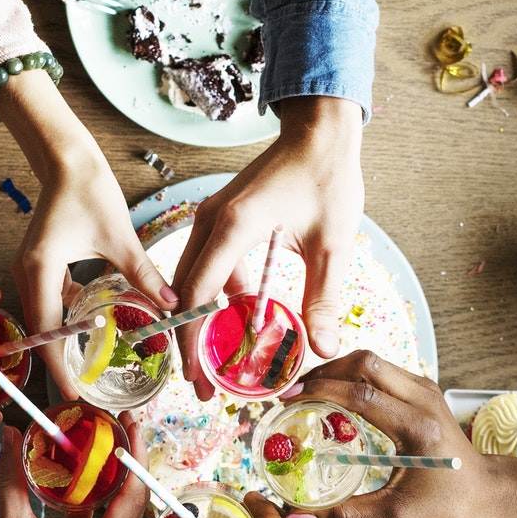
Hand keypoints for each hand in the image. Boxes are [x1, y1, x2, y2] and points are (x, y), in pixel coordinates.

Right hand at [0, 424, 148, 517]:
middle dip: (127, 461)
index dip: (134, 458)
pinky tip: (79, 468)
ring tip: (103, 439)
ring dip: (109, 475)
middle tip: (120, 424)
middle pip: (129, 500)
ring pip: (113, 508)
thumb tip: (12, 437)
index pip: (131, 498)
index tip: (131, 426)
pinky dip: (89, 492)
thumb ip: (13, 482)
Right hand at [17, 153, 176, 399]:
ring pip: (44, 318)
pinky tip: (90, 328)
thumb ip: (143, 275)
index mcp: (41, 269)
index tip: (73, 393)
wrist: (66, 160)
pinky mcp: (38, 264)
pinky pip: (49, 301)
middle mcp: (27, 273)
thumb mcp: (121, 237)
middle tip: (82, 392)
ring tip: (85, 369)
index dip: (59, 365)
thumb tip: (172, 305)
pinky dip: (66, 318)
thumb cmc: (89, 190)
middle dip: (60, 361)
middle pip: (40, 330)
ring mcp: (29, 269)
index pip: (47, 331)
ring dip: (62, 341)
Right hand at [172, 99, 362, 397]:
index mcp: (234, 226)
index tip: (199, 377)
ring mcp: (212, 218)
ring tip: (216, 362)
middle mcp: (211, 221)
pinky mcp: (221, 219)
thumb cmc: (326, 178)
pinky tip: (239, 320)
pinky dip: (217, 297)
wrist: (320, 132)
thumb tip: (322, 349)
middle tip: (203, 385)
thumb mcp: (332, 244)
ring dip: (200, 321)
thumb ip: (323, 298)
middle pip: (184, 292)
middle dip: (190, 341)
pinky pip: (208, 265)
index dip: (194, 340)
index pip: (199, 294)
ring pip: (192, 280)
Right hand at [290, 352, 489, 517]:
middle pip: (365, 362)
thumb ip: (346, 515)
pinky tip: (338, 397)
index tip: (289, 400)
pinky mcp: (424, 392)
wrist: (489, 493)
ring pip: (374, 361)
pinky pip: (383, 371)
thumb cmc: (449, 506)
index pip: (360, 394)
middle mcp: (422, 399)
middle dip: (325, 371)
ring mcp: (425, 390)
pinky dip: (355, 377)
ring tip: (311, 392)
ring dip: (339, 371)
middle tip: (296, 391)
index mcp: (416, 426)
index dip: (320, 391)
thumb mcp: (396, 516)